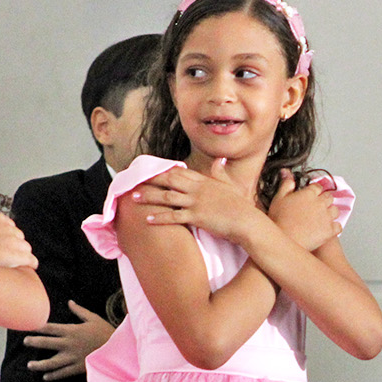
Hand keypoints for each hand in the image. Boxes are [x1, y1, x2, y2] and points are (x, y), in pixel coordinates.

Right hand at [0, 199, 37, 269]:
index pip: (10, 226)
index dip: (6, 236)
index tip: (0, 243)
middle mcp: (8, 227)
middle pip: (19, 236)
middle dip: (15, 245)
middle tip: (7, 254)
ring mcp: (13, 241)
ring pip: (25, 248)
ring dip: (22, 254)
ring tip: (14, 262)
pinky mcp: (17, 255)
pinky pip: (30, 259)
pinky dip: (30, 263)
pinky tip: (26, 267)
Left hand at [24, 300, 114, 380]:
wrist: (118, 349)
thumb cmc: (106, 332)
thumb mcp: (93, 318)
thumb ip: (79, 311)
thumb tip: (70, 302)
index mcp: (72, 331)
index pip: (50, 328)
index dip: (38, 326)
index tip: (29, 325)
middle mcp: (69, 344)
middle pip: (47, 343)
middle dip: (34, 342)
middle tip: (25, 341)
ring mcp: (73, 357)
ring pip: (52, 362)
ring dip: (39, 364)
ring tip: (30, 365)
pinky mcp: (78, 367)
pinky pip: (63, 372)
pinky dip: (54, 375)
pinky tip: (46, 376)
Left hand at [129, 159, 260, 239]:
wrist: (247, 221)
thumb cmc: (240, 205)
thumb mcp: (230, 185)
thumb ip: (220, 172)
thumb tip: (219, 159)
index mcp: (204, 180)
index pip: (179, 171)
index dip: (162, 170)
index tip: (149, 170)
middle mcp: (197, 189)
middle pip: (168, 180)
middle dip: (150, 180)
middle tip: (134, 180)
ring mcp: (196, 202)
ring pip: (167, 196)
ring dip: (149, 197)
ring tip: (134, 197)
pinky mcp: (197, 217)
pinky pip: (174, 216)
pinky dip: (160, 217)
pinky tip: (148, 219)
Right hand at [268, 173, 339, 252]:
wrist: (284, 240)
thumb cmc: (279, 221)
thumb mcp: (279, 198)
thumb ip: (286, 184)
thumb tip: (287, 171)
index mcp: (309, 193)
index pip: (318, 187)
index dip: (315, 191)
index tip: (313, 195)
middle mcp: (320, 203)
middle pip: (329, 197)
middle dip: (324, 200)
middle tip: (317, 207)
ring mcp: (327, 217)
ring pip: (335, 210)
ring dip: (330, 212)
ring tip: (322, 218)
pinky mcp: (330, 231)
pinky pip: (338, 226)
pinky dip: (334, 227)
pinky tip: (327, 229)